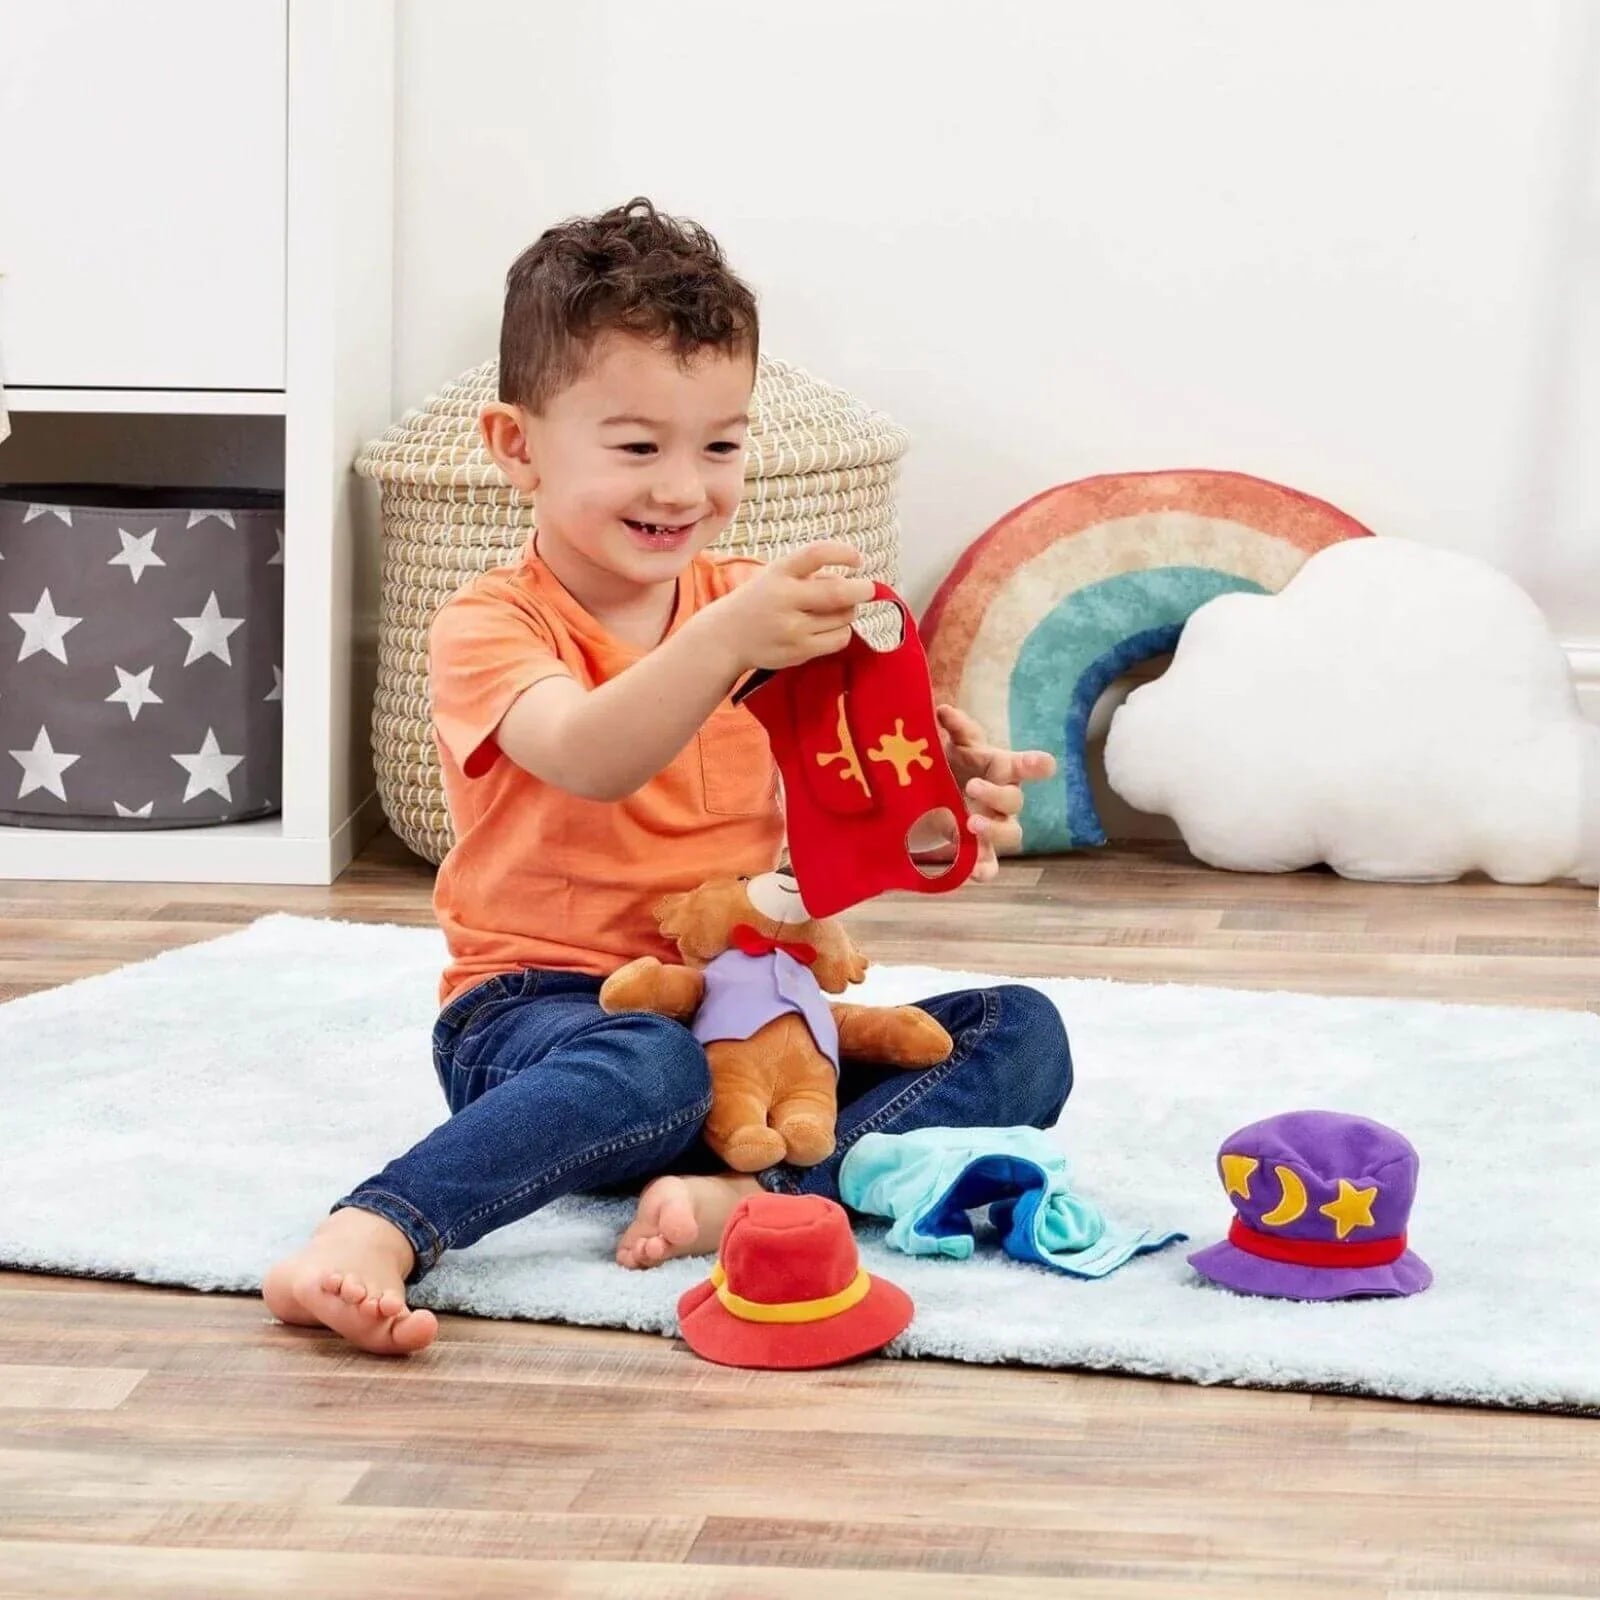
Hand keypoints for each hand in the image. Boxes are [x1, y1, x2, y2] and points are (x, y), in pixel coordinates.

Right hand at [699, 541, 876, 674]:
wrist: (727, 637)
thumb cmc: (759, 601)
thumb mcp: (775, 577)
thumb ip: (808, 576)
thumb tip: (852, 581)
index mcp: (778, 573)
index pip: (816, 554)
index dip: (843, 553)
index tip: (857, 559)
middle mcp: (785, 599)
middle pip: (838, 593)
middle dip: (862, 590)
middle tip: (869, 589)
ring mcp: (792, 628)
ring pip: (843, 617)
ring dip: (849, 611)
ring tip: (837, 609)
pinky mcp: (799, 651)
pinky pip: (839, 639)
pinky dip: (843, 631)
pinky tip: (831, 627)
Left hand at [924, 705, 1055, 882]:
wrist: (927, 795)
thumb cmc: (950, 764)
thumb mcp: (952, 745)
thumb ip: (954, 729)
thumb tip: (943, 711)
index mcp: (1000, 771)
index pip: (1024, 765)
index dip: (1035, 765)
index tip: (1044, 764)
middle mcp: (1002, 800)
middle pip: (1014, 801)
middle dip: (996, 794)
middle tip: (971, 787)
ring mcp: (993, 828)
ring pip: (1010, 834)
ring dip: (994, 830)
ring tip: (970, 824)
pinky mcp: (979, 852)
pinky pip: (991, 866)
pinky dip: (984, 870)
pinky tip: (972, 871)